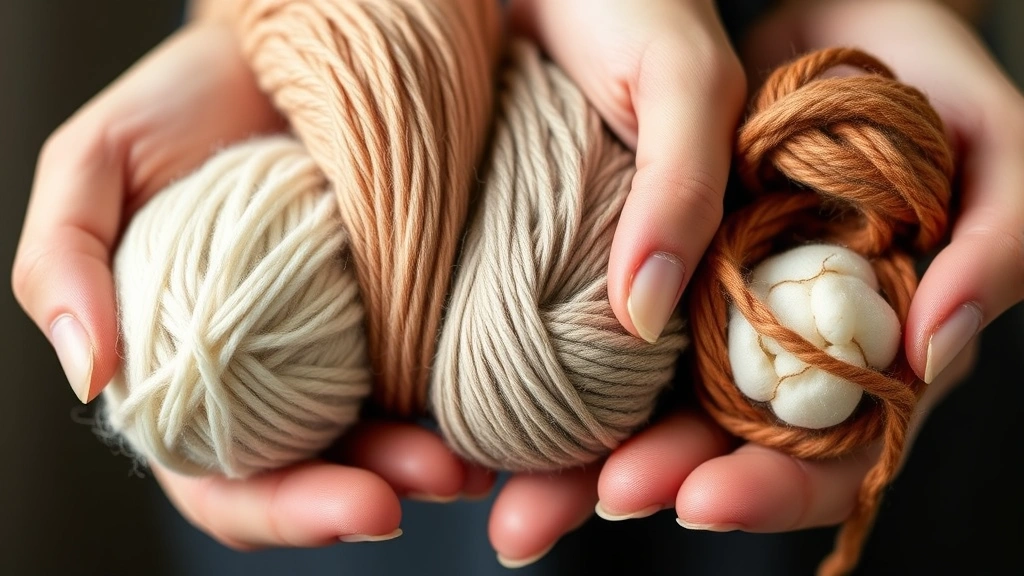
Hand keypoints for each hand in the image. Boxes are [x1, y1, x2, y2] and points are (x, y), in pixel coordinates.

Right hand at [12, 23, 493, 547]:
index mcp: (186, 378)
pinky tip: (492, 404)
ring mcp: (336, 351)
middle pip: (316, 476)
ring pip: (380, 440)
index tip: (362, 509)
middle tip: (440, 478)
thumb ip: (64, 262)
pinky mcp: (396, 313)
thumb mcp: (97, 164)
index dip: (284, 514)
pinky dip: (459, 400)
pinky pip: (426, 372)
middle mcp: (266, 380)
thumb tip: (88, 375)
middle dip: (375, 496)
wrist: (279, 53)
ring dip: (430, 464)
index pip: (226, 484)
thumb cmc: (180, 106)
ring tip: (477, 458)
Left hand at [595, 0, 1019, 541]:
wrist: (830, 13)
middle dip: (670, 482)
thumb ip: (997, 244)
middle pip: (735, 449)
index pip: (836, 452)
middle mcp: (799, 348)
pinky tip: (535, 417)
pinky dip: (588, 383)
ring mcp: (731, 314)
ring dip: (609, 458)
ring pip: (672, 410)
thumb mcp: (992, 144)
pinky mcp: (679, 274)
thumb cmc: (926, 75)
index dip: (776, 487)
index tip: (705, 498)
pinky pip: (632, 340)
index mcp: (883, 346)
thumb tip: (931, 347)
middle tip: (608, 494)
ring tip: (544, 496)